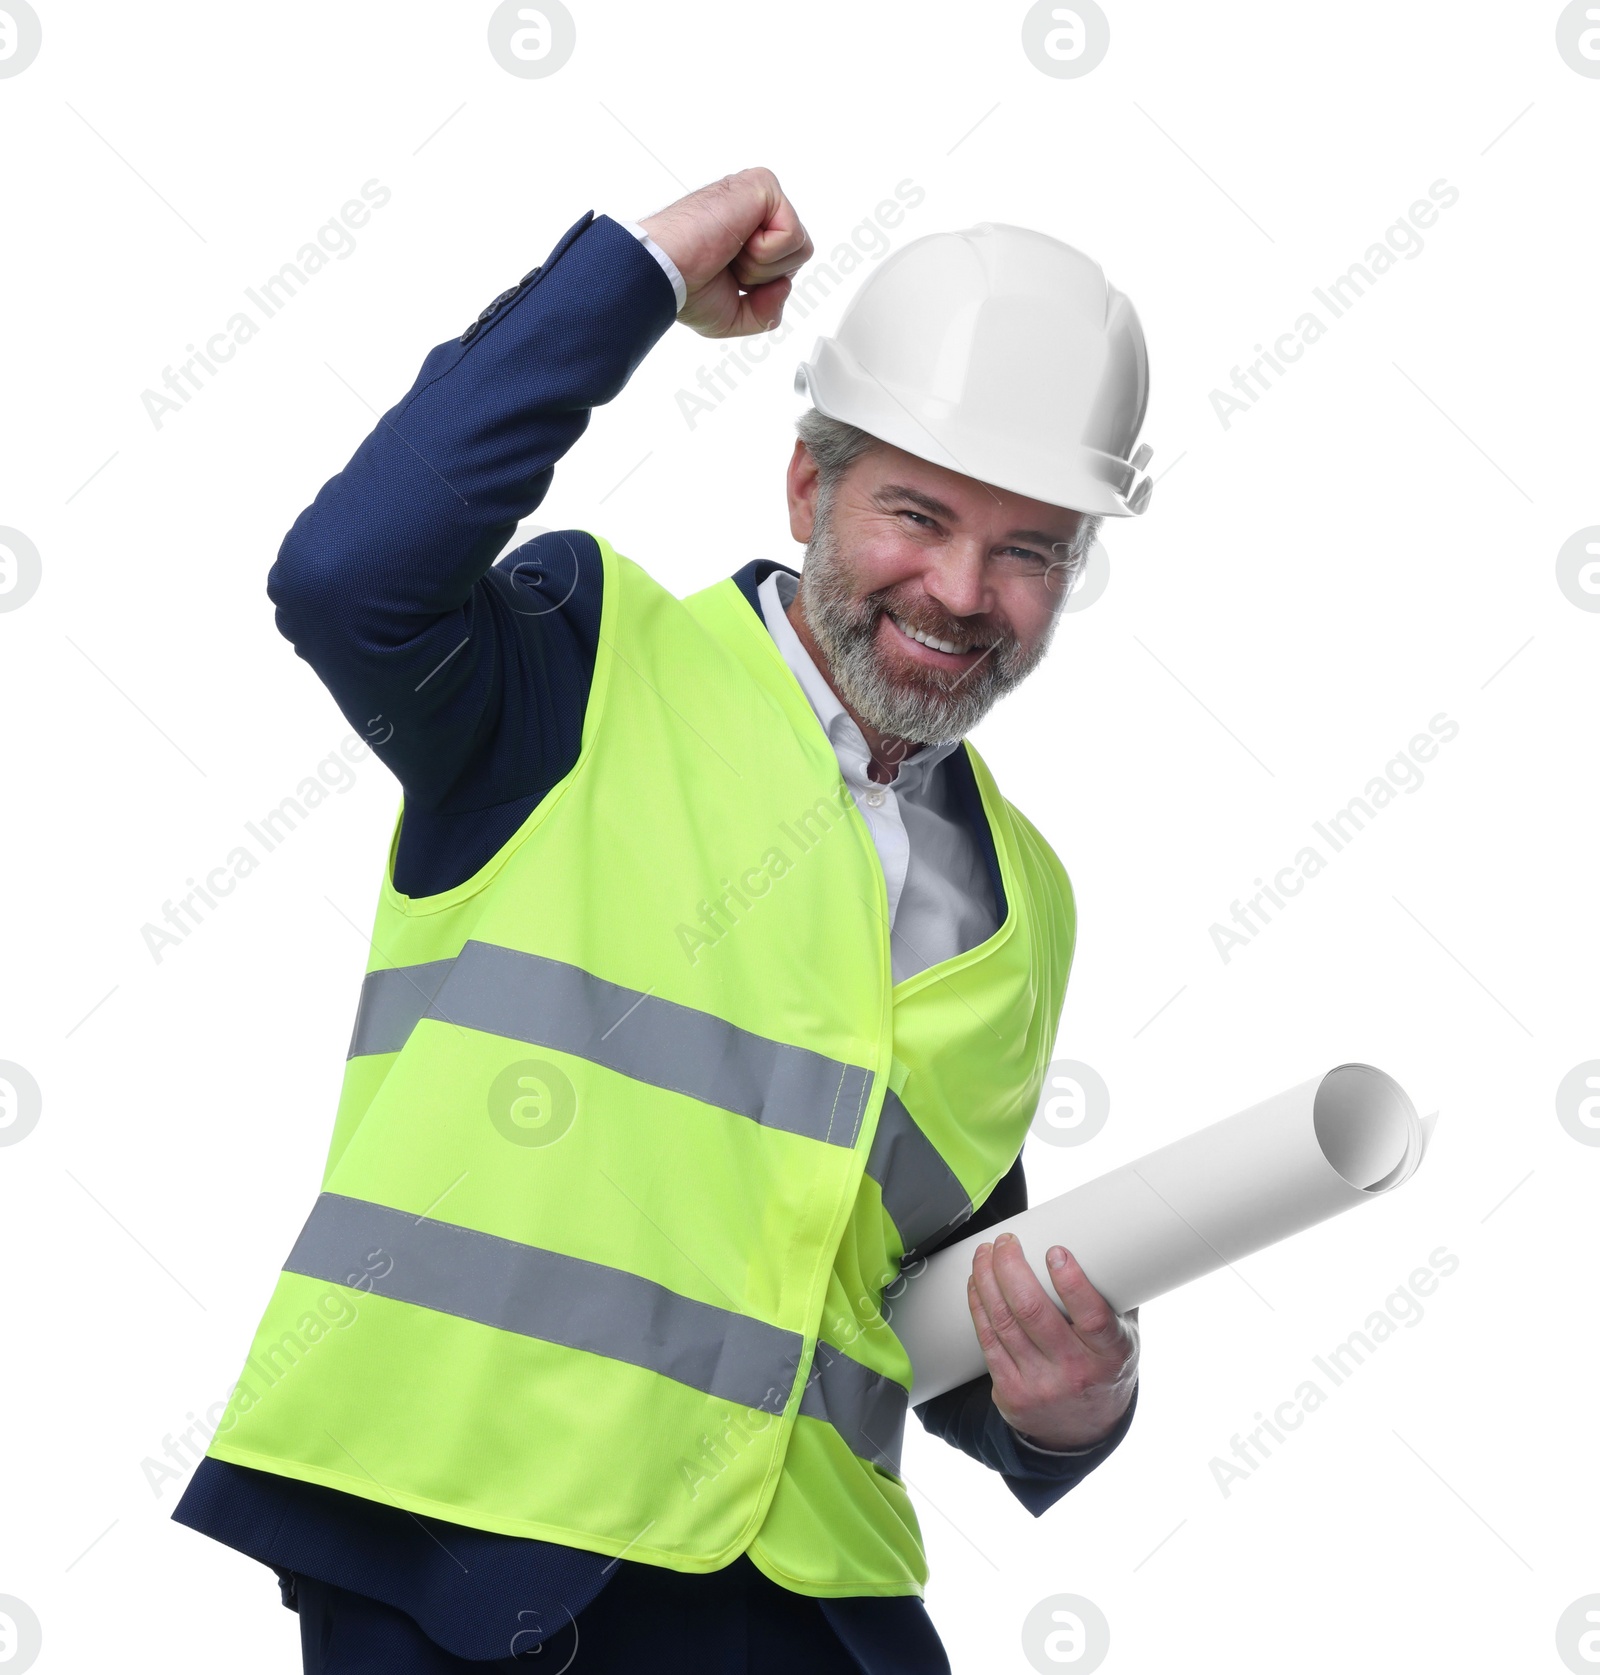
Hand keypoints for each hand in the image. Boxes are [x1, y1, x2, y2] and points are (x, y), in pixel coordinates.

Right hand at [639, 167, 812, 337]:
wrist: (664, 271)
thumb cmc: (687, 287)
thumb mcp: (735, 316)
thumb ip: (767, 312)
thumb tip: (785, 285)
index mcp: (749, 233)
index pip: (787, 266)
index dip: (763, 287)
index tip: (726, 277)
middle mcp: (757, 210)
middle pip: (798, 257)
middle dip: (765, 277)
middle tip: (727, 264)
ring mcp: (759, 194)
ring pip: (800, 248)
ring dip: (763, 266)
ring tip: (729, 252)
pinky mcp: (763, 185)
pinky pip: (793, 235)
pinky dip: (764, 252)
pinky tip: (734, 240)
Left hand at [967, 1232, 1138, 1451]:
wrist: (1086, 1432)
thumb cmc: (1104, 1368)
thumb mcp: (1126, 1338)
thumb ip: (1118, 1297)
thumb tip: (1108, 1241)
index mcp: (1110, 1354)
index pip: (1092, 1316)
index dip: (1071, 1281)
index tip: (1054, 1250)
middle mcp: (1075, 1372)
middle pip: (1032, 1312)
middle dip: (1010, 1267)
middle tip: (1005, 1241)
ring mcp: (1040, 1386)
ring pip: (1003, 1322)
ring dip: (987, 1279)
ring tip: (984, 1254)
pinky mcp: (1012, 1394)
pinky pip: (988, 1341)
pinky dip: (978, 1306)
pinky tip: (976, 1285)